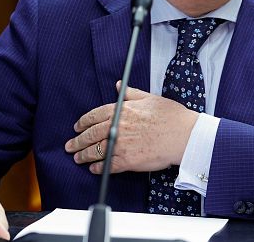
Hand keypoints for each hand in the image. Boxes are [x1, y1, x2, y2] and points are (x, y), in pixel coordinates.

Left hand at [65, 82, 198, 173]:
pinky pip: (108, 165)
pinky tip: (94, 168)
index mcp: (122, 110)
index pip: (94, 115)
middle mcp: (118, 127)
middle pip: (91, 135)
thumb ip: (130, 93)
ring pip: (96, 151)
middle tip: (70, 145)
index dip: (83, 122)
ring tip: (78, 158)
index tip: (77, 127)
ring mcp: (121, 144)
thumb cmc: (170, 116)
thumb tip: (118, 85)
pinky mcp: (128, 161)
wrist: (183, 135)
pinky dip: (98, 168)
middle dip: (77, 141)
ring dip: (84, 155)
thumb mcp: (150, 98)